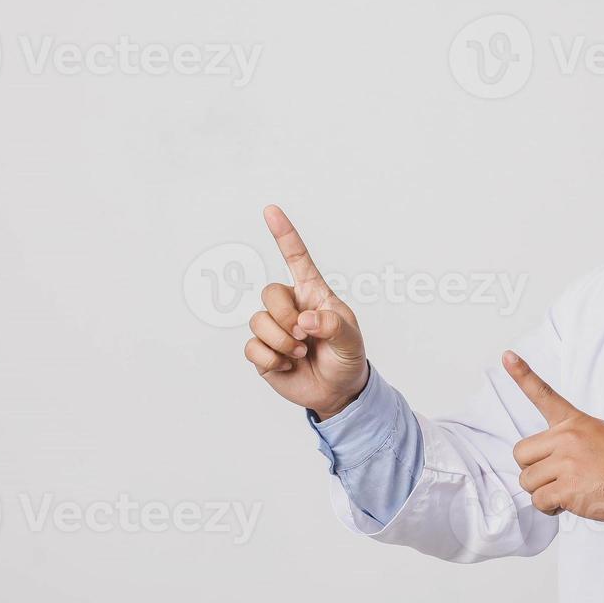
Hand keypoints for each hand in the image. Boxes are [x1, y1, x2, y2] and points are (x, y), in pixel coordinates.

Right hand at [244, 205, 368, 417]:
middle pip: (270, 293)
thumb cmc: (347, 357)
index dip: (284, 234)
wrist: (338, 392)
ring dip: (281, 343)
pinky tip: (286, 366)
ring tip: (299, 354)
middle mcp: (290, 306)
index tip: (271, 210)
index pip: (296, 259)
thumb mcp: (351, 341)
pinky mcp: (262, 351)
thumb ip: (333, 326)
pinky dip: (271, 360)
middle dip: (286, 318)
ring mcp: (274, 328)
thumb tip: (304, 320)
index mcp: (313, 294)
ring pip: (258, 321)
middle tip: (304, 338)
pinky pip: (252, 347)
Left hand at [504, 350, 603, 523]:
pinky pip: (540, 500)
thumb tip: (550, 463)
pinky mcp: (568, 488)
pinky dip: (552, 507)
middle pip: (521, 455)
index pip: (544, 395)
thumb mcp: (600, 435)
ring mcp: (566, 462)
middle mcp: (567, 438)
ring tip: (572, 490)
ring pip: (527, 481)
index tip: (507, 356)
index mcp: (574, 423)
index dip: (522, 374)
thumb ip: (571, 441)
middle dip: (534, 470)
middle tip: (557, 477)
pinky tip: (573, 502)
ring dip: (544, 492)